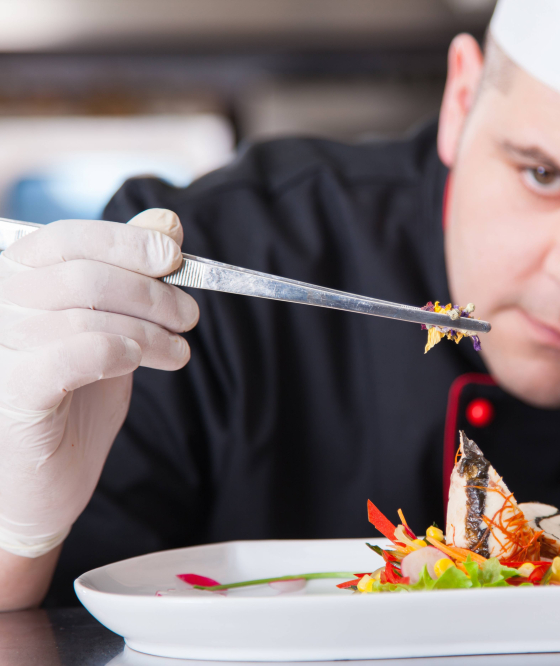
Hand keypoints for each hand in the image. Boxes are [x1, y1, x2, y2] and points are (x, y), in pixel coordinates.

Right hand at [0, 210, 198, 557]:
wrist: (41, 486)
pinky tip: (144, 362)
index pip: (66, 238)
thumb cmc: (73, 402)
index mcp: (14, 283)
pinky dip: (122, 350)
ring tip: (177, 351)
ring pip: (85, 312)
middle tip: (189, 317)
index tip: (174, 257)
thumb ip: (130, 273)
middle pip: (82, 273)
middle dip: (152, 293)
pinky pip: (73, 354)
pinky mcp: (12, 393)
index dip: (126, 242)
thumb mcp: (110, 327)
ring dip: (150, 330)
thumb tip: (165, 223)